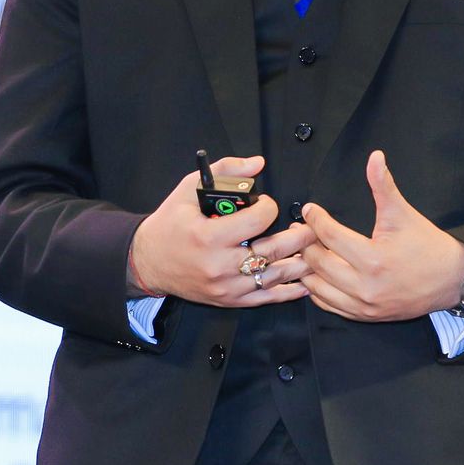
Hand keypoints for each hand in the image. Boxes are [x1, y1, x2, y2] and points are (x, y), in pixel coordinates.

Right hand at [129, 154, 313, 306]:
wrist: (148, 261)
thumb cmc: (170, 223)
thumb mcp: (188, 189)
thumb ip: (225, 171)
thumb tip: (258, 164)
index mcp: (209, 236)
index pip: (256, 220)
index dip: (269, 207)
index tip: (269, 204)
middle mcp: (219, 265)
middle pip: (272, 251)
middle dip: (299, 238)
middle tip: (311, 228)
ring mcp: (225, 287)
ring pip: (273, 277)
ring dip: (299, 264)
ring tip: (314, 251)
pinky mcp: (229, 300)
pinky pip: (265, 298)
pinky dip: (288, 291)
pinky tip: (304, 283)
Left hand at [299, 150, 463, 321]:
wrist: (452, 281)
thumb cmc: (427, 245)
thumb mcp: (403, 213)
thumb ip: (383, 185)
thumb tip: (374, 156)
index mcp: (372, 259)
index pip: (330, 236)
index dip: (316, 220)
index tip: (309, 210)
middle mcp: (364, 286)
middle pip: (318, 263)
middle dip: (306, 244)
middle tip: (301, 230)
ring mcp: (364, 305)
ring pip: (318, 288)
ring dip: (308, 269)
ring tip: (305, 251)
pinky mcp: (365, 316)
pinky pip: (329, 305)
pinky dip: (318, 290)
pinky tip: (317, 275)